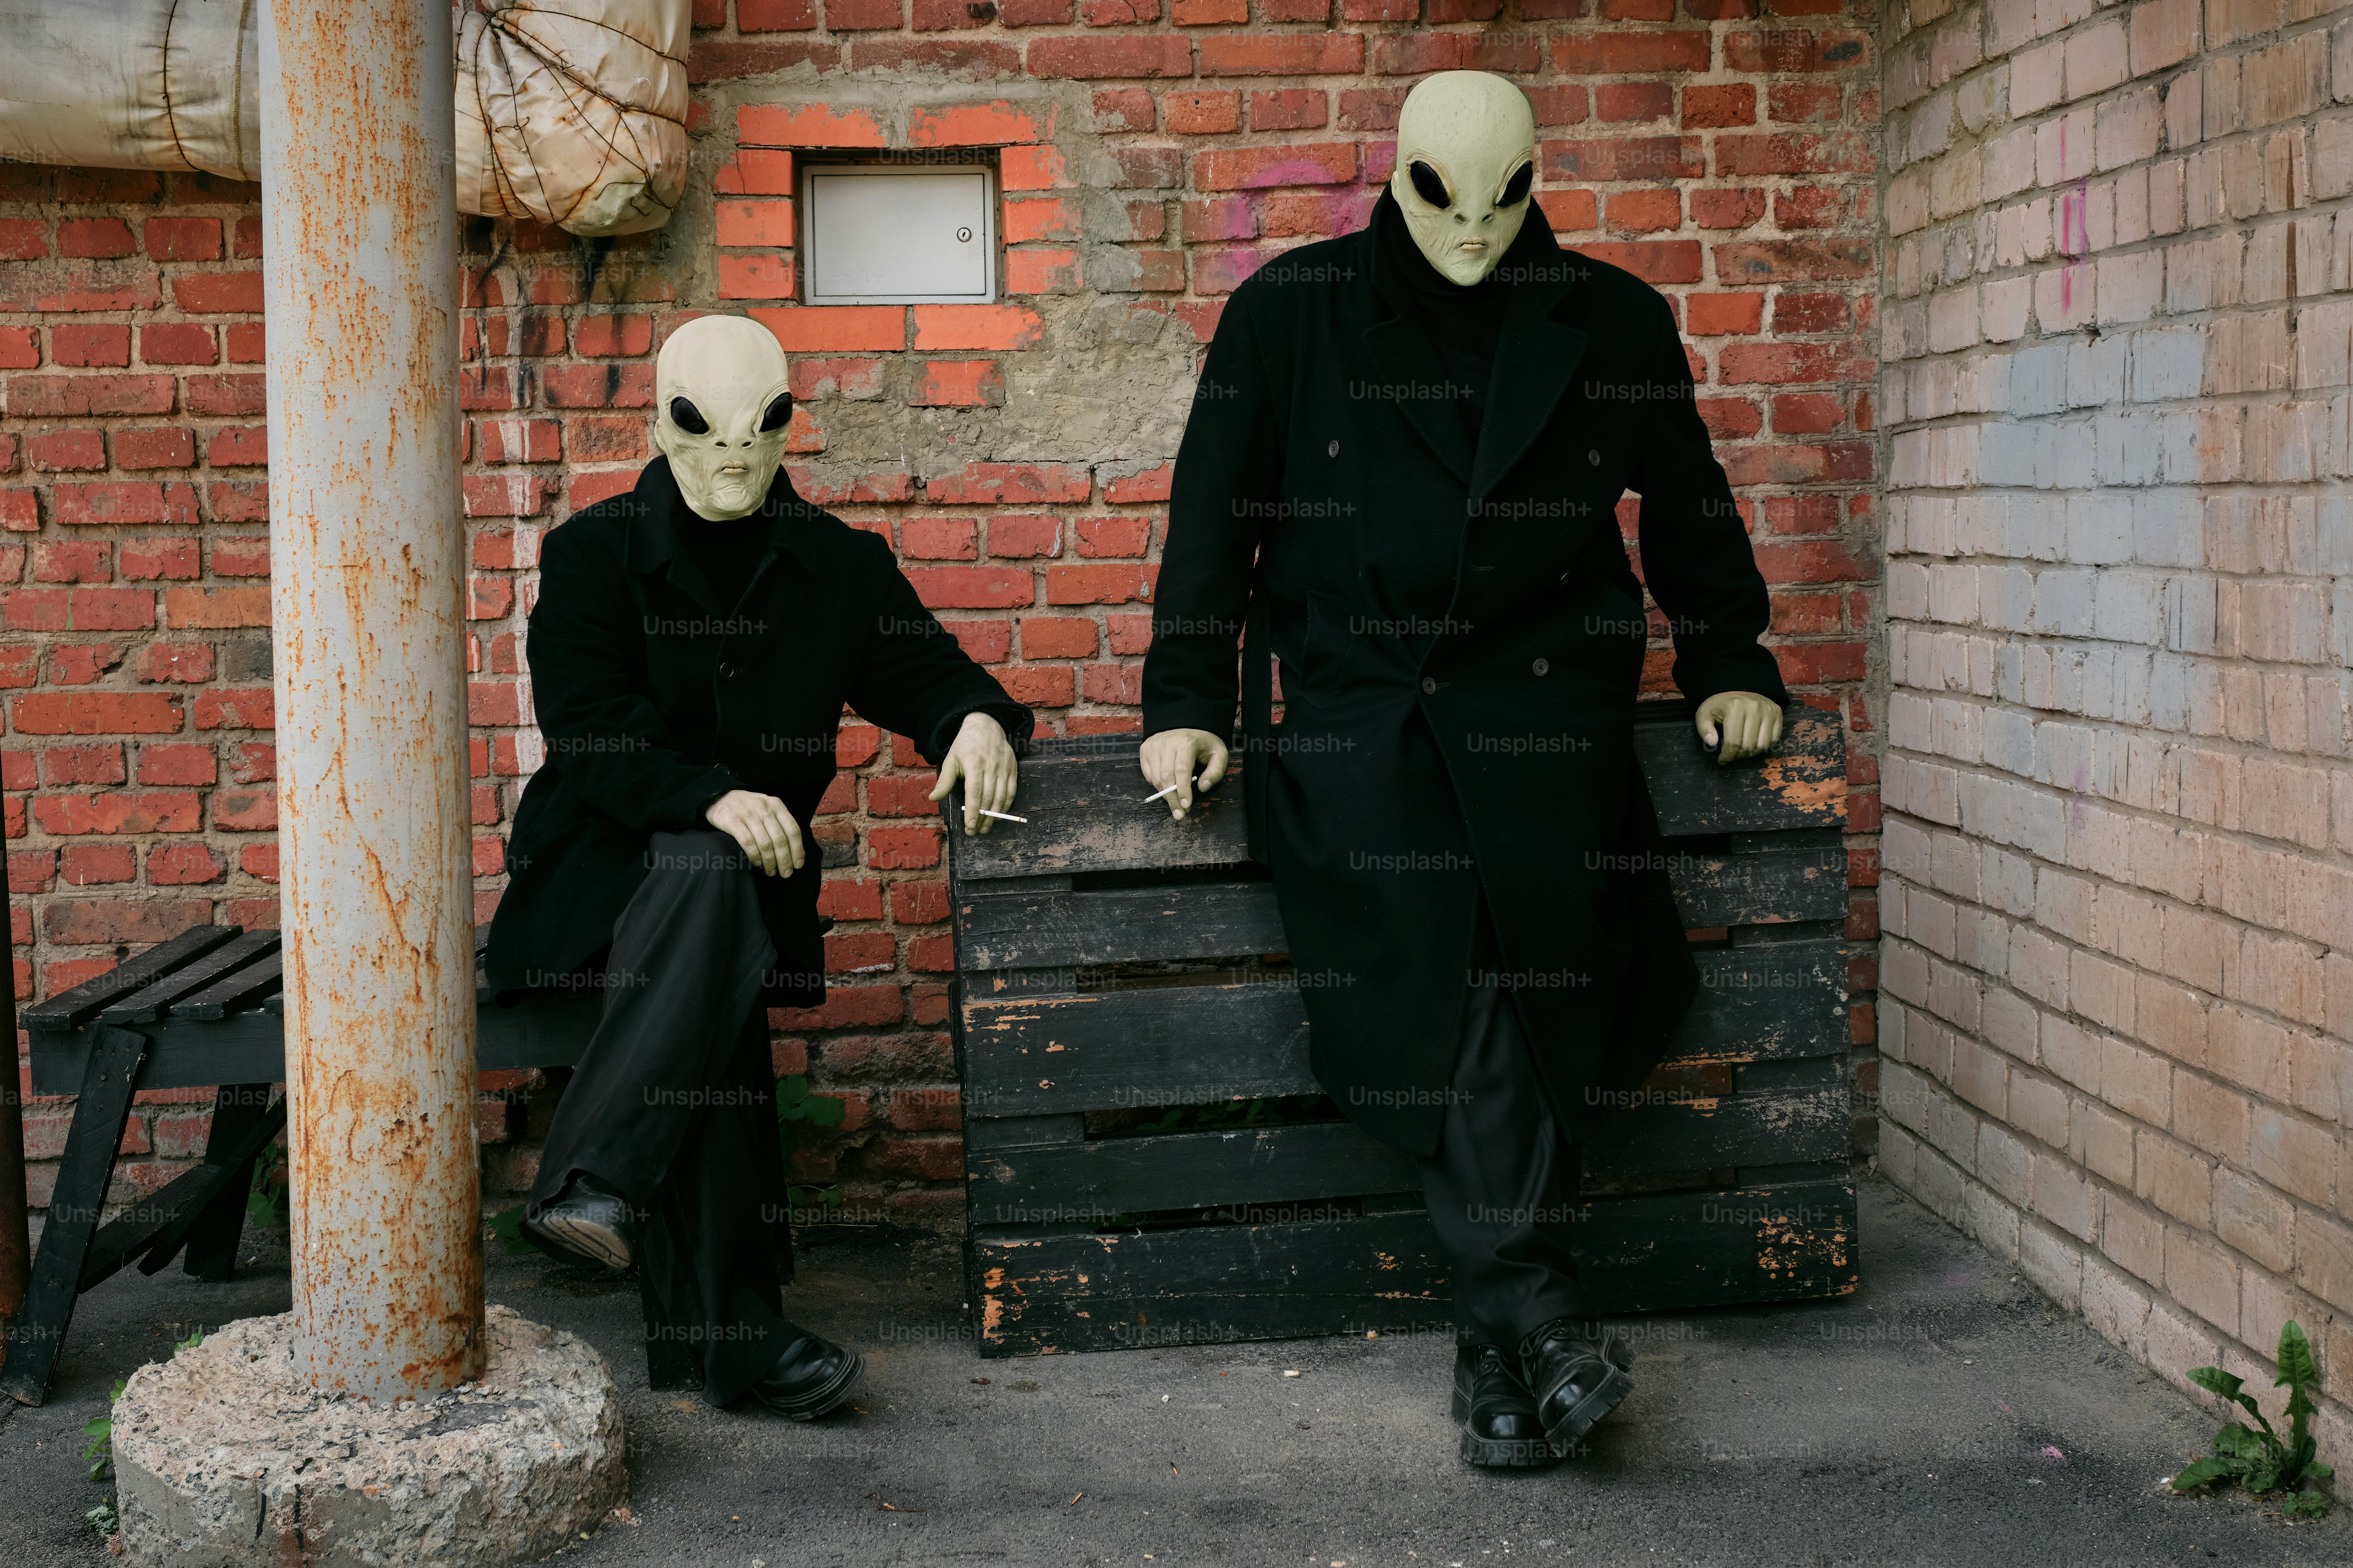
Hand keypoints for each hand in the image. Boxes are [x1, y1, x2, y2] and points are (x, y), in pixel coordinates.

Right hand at [705, 789, 804, 876]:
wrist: (722, 797)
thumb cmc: (750, 808)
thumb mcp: (769, 809)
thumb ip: (782, 825)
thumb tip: (798, 852)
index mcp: (777, 806)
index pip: (793, 830)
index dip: (797, 850)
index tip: (798, 865)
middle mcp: (765, 809)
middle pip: (780, 840)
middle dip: (784, 860)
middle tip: (785, 874)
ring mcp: (748, 815)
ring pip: (765, 844)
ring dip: (770, 862)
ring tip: (771, 872)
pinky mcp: (733, 821)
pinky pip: (748, 843)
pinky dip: (754, 856)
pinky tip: (757, 863)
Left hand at [929, 711, 1017, 833]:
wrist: (986, 725)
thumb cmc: (965, 745)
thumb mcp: (951, 760)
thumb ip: (944, 781)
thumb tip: (933, 798)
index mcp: (974, 763)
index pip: (975, 792)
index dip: (973, 810)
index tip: (970, 826)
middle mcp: (991, 766)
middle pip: (989, 798)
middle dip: (982, 818)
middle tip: (975, 831)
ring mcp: (1004, 768)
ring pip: (1002, 797)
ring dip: (994, 816)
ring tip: (985, 828)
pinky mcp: (1012, 769)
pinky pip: (1011, 792)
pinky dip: (1006, 807)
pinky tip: (998, 816)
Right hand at [1138, 727, 1228, 819]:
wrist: (1187, 725)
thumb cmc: (1204, 744)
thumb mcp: (1219, 755)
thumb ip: (1215, 772)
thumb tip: (1202, 788)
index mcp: (1186, 742)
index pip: (1182, 770)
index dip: (1183, 790)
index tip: (1186, 806)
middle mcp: (1167, 742)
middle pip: (1166, 777)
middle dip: (1172, 799)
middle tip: (1179, 814)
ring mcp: (1154, 745)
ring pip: (1155, 778)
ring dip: (1165, 794)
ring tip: (1176, 803)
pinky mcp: (1145, 749)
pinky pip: (1148, 774)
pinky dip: (1156, 785)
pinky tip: (1168, 786)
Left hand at [1694, 691, 1783, 764]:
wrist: (1737, 691)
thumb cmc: (1720, 706)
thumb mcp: (1705, 715)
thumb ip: (1704, 729)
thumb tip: (1712, 743)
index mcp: (1735, 707)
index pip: (1733, 741)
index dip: (1727, 756)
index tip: (1722, 760)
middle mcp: (1754, 707)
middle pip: (1748, 745)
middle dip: (1738, 756)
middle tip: (1731, 756)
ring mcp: (1768, 709)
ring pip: (1762, 745)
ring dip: (1751, 754)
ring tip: (1741, 751)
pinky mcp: (1777, 712)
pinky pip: (1774, 739)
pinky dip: (1763, 747)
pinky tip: (1753, 745)